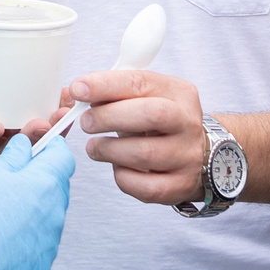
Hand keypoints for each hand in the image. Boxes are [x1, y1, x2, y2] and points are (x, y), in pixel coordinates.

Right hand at [0, 63, 66, 157]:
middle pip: (10, 149)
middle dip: (28, 139)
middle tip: (41, 124)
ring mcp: (13, 136)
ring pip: (34, 141)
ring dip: (52, 130)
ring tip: (63, 112)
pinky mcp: (30, 125)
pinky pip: (47, 127)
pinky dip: (59, 115)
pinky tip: (68, 100)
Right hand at [0, 131, 76, 269]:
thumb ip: (12, 158)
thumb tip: (24, 147)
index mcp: (44, 184)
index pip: (62, 157)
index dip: (50, 148)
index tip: (36, 148)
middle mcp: (54, 215)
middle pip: (55, 190)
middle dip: (37, 183)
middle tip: (7, 184)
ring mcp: (49, 246)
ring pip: (46, 221)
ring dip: (29, 214)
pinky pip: (36, 250)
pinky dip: (22, 243)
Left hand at [65, 66, 205, 206]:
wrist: (197, 154)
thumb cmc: (160, 124)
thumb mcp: (143, 99)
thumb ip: (111, 93)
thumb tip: (72, 93)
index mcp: (178, 93)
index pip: (140, 82)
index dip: (105, 85)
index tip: (78, 89)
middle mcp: (188, 122)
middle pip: (150, 115)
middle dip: (108, 117)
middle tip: (86, 122)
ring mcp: (188, 156)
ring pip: (144, 154)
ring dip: (109, 150)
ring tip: (95, 147)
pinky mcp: (180, 185)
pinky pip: (144, 186)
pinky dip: (122, 177)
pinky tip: (117, 166)